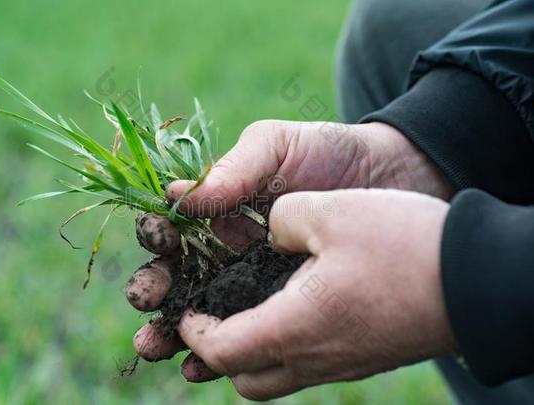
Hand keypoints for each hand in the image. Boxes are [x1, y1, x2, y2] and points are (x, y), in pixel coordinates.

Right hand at [127, 120, 451, 378]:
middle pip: (180, 275)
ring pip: (205, 310)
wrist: (395, 177)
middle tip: (147, 303)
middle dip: (156, 290)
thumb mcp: (277, 146)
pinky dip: (222, 352)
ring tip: (157, 345)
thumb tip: (176, 197)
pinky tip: (200, 368)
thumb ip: (232, 169)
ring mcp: (254, 280)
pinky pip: (248, 333)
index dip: (158, 236)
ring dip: (174, 331)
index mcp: (221, 208)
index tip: (158, 241)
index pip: (176, 226)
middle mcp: (230, 248)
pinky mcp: (285, 305)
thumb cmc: (331, 152)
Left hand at [176, 189, 456, 399]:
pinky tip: (289, 308)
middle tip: (208, 316)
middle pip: (244, 377)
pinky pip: (308, 364)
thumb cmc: (403, 245)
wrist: (478, 277)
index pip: (221, 349)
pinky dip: (283, 345)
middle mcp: (315, 356)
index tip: (185, 307)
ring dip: (249, 352)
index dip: (193, 331)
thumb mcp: (330, 212)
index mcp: (295, 325)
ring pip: (276, 376)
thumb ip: (282, 219)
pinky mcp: (363, 357)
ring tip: (242, 313)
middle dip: (215, 353)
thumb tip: (272, 231)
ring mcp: (343, 362)